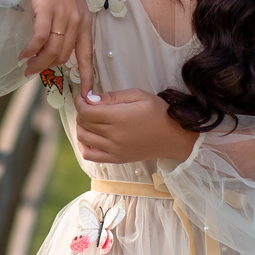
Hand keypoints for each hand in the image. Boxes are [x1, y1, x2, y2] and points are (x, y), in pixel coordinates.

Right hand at [18, 0, 93, 96]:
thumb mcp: (68, 1)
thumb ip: (67, 21)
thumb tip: (57, 41)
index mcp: (86, 20)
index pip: (89, 54)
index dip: (88, 76)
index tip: (87, 96)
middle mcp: (78, 20)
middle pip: (64, 56)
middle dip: (49, 68)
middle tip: (34, 72)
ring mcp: (63, 16)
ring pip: (52, 51)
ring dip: (38, 63)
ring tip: (26, 67)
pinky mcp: (47, 11)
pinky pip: (39, 39)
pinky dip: (30, 51)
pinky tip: (22, 54)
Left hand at [74, 88, 197, 163]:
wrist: (174, 136)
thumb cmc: (158, 112)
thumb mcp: (138, 95)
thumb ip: (113, 96)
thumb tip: (90, 99)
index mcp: (119, 118)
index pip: (86, 111)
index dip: (80, 102)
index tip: (82, 97)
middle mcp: (114, 136)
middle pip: (83, 123)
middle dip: (81, 112)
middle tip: (88, 105)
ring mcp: (115, 150)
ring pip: (83, 138)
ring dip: (81, 127)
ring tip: (89, 120)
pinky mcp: (117, 159)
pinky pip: (90, 155)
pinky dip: (84, 146)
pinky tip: (90, 137)